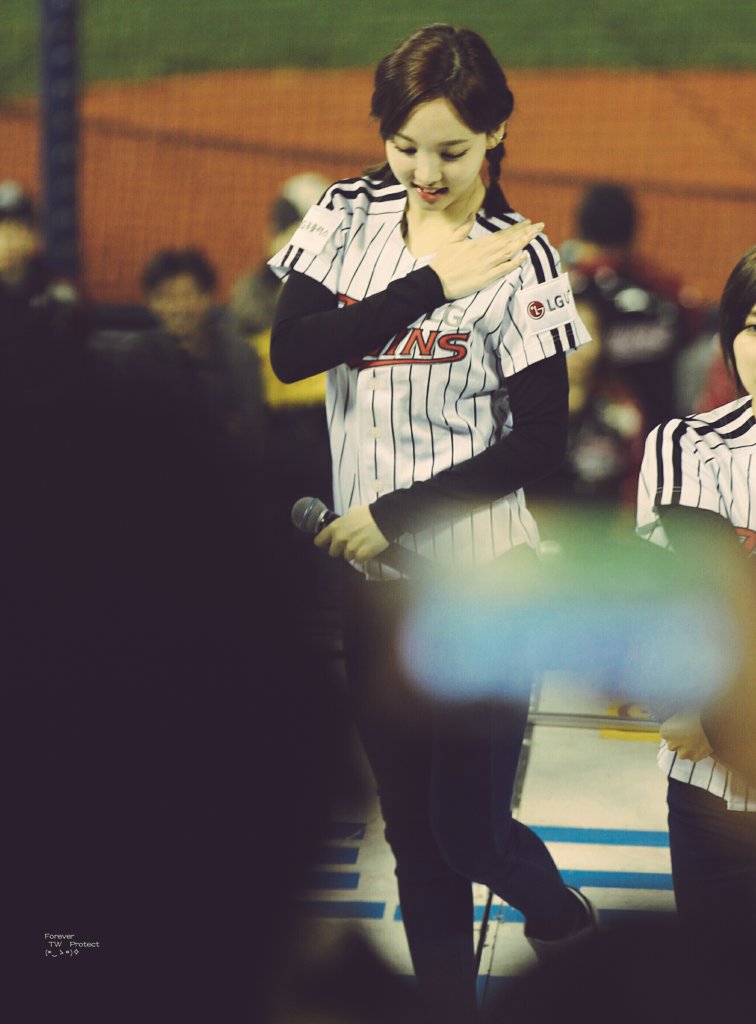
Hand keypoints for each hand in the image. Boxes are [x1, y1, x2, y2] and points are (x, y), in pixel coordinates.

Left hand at [314, 505, 388, 562]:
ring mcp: (350, 548)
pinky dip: (364, 556)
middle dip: (340, 550)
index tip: (328, 544)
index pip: (319, 541)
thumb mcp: (350, 512)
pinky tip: (368, 548)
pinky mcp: (362, 555)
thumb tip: (342, 525)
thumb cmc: (369, 513)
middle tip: (349, 544)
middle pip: (333, 553)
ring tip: (362, 544)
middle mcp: (340, 539)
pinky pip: (359, 560)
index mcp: (335, 527)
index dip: (324, 543)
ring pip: (347, 557)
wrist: (384, 518)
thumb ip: (343, 522)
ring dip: (353, 553)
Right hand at [430, 218, 544, 300]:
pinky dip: (515, 262)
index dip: (516, 228)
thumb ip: (464, 227)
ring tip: (536, 236)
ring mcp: (486, 265)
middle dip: (525, 232)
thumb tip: (473, 213)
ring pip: (509, 252)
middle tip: (540, 226)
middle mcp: (485, 252)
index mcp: (478, 243)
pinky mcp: (486, 278)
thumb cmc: (442, 262)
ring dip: (524, 243)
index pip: (502, 234)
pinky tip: (524, 256)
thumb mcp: (451, 241)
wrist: (435, 281)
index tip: (528, 222)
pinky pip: (504, 269)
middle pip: (509, 241)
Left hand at [660, 710, 713, 761]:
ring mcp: (683, 753)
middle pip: (672, 745)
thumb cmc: (696, 713)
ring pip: (683, 753)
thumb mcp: (682, 712)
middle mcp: (671, 744)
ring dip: (688, 748)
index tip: (682, 726)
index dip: (674, 730)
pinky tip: (703, 743)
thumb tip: (676, 720)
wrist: (713, 721)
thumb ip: (676, 720)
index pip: (666, 734)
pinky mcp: (695, 758)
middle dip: (679, 741)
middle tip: (689, 733)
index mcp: (665, 731)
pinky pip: (694, 756)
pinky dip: (697, 752)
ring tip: (697, 739)